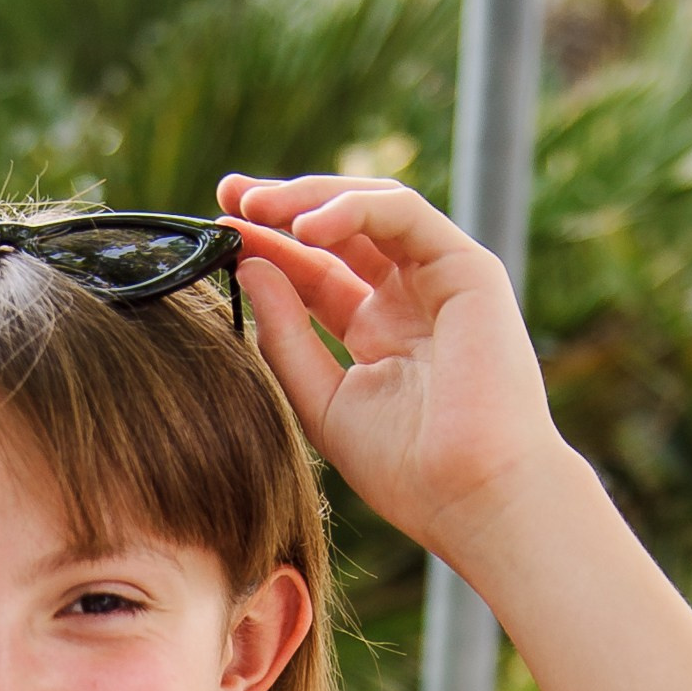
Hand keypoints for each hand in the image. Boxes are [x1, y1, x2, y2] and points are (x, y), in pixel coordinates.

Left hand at [217, 175, 568, 575]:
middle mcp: (409, 301)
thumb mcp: (323, 402)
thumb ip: (285, 338)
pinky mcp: (467, 267)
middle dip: (284, 206)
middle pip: (341, 232)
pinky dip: (354, 208)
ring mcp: (439, 280)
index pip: (315, 275)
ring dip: (312, 198)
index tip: (218, 231)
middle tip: (230, 194)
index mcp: (377, 336)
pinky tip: (308, 227)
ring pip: (371, 209)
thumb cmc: (407, 471)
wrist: (472, 496)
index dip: (269, 248)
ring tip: (257, 205)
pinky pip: (404, 213)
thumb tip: (248, 267)